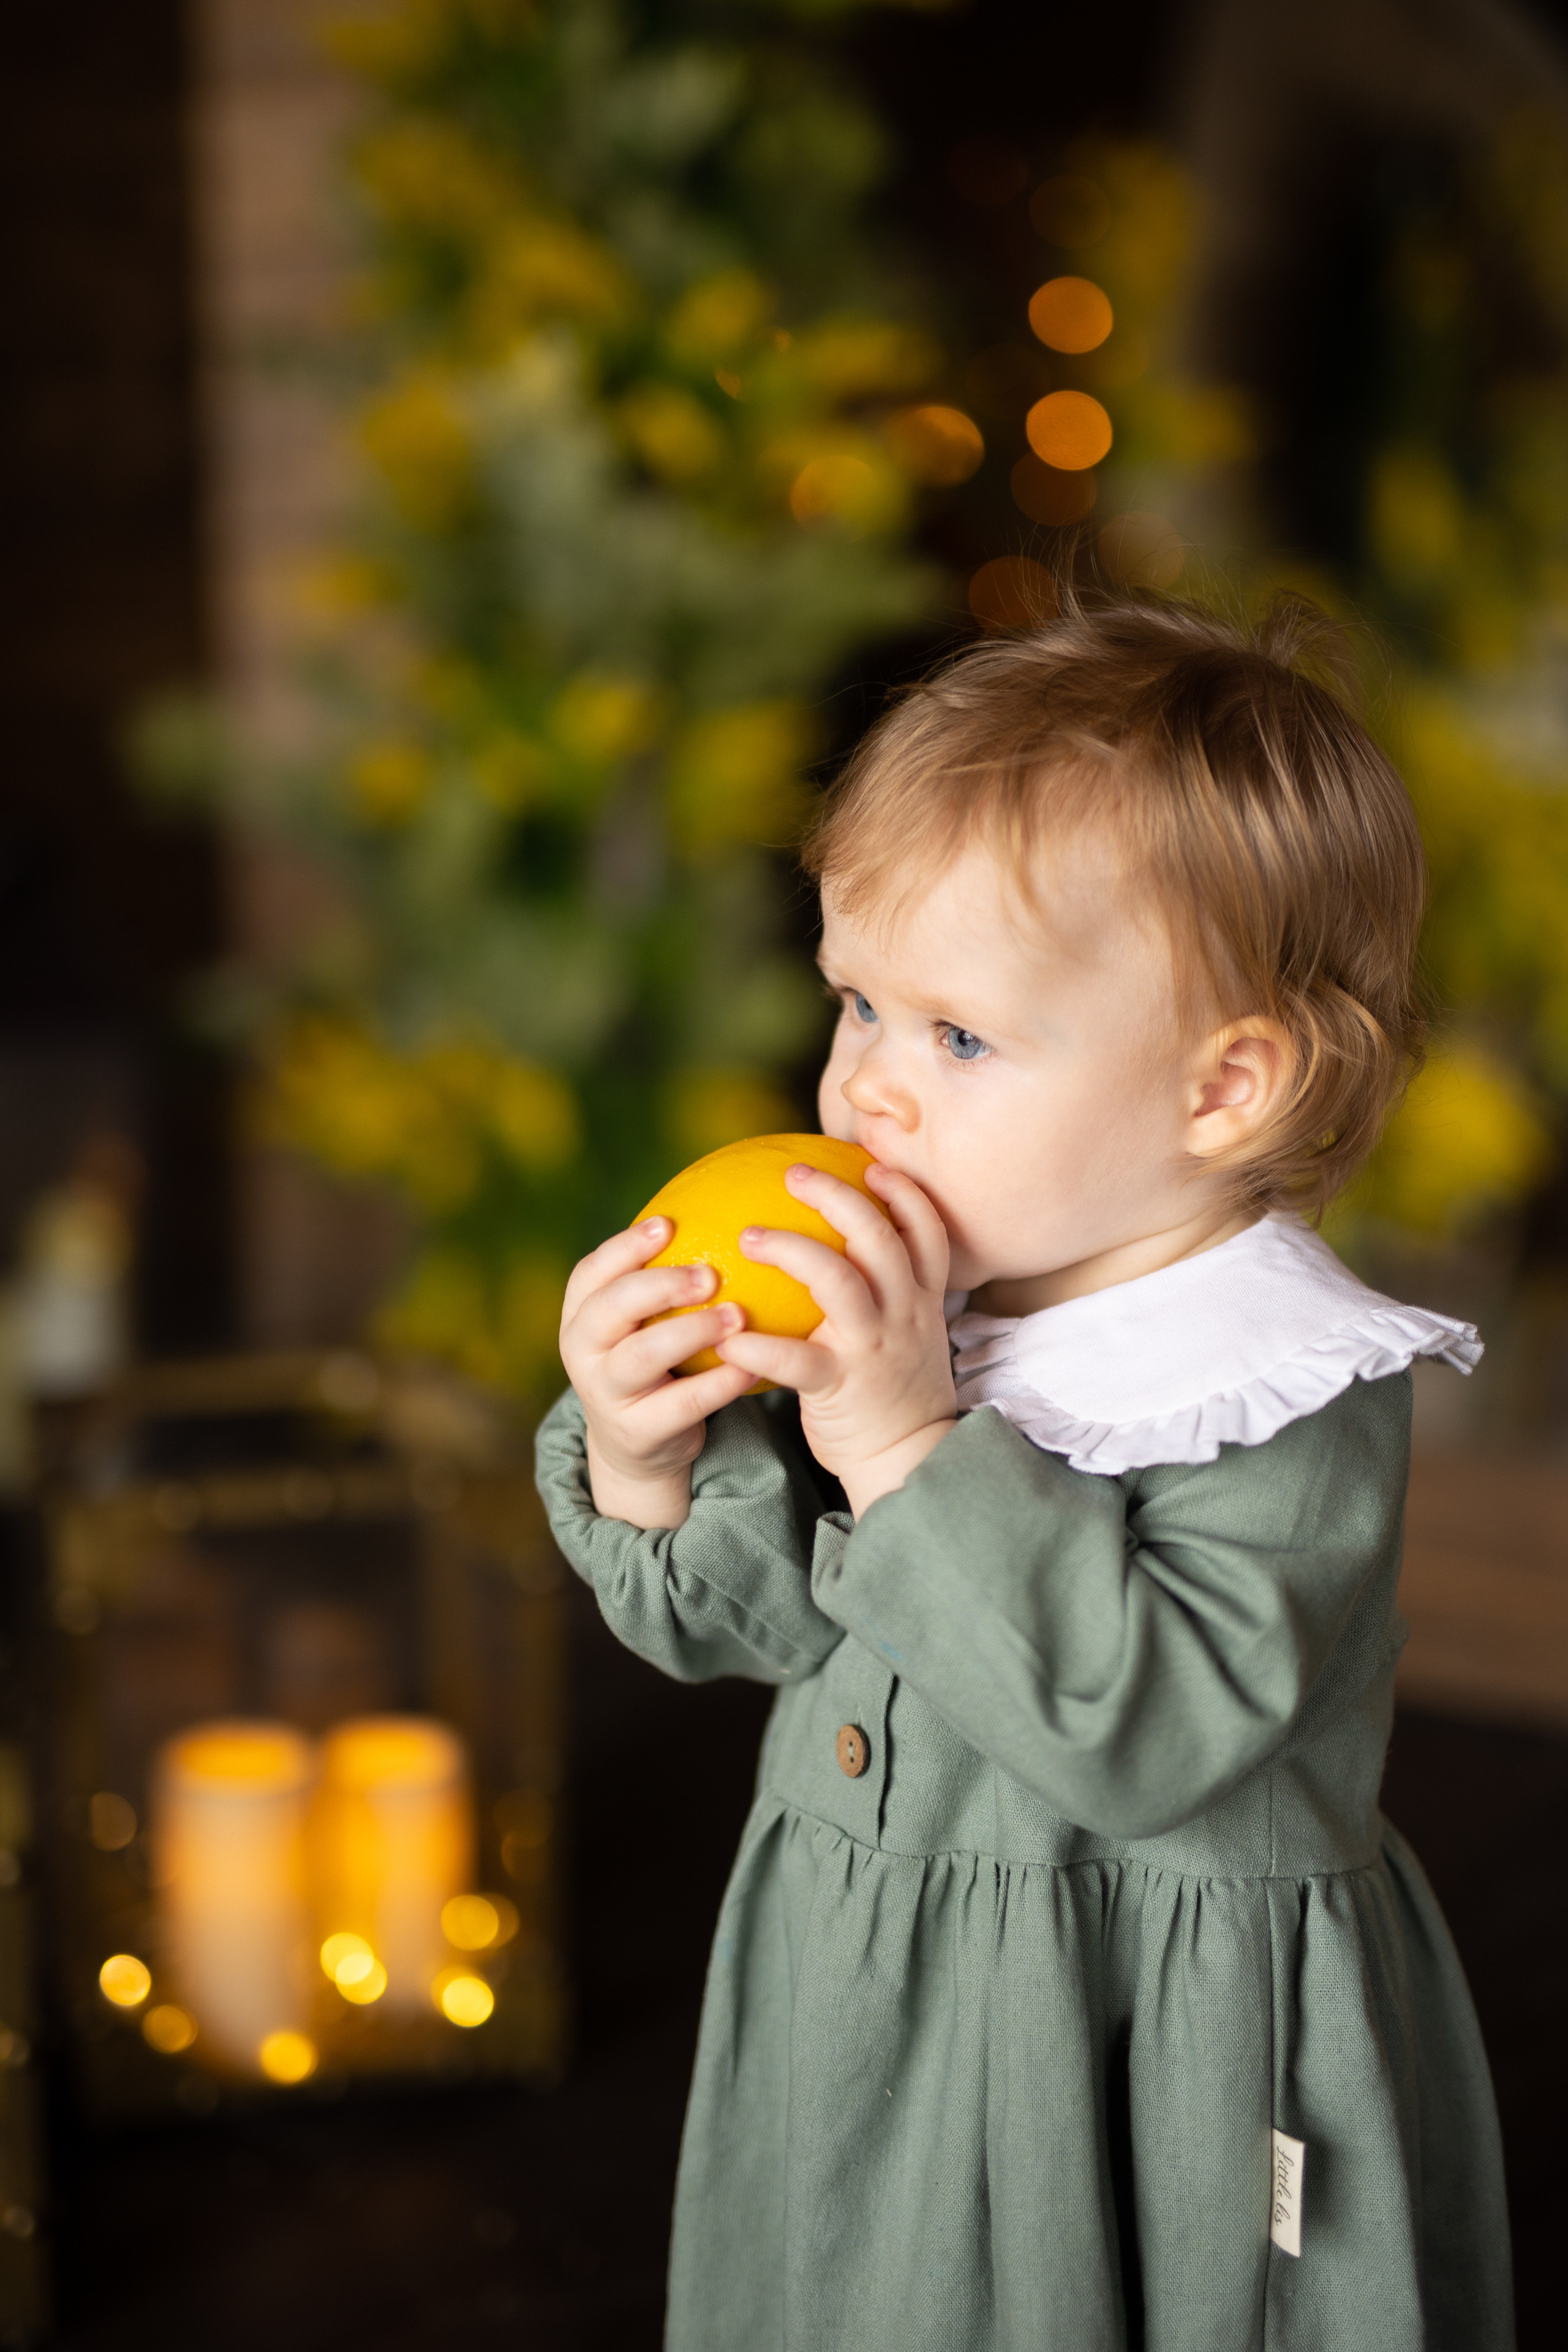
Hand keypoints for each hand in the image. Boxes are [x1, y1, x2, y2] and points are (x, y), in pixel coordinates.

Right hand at [559, 1217, 757, 1529]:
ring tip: (738, 1316)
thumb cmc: (653, 1358)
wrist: (637, 1442)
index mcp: (580, 1313)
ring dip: (692, 1331)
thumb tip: (725, 1205)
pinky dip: (719, 1383)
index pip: (592, 1271)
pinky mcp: (637, 1432)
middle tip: (711, 1273)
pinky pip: (681, 1404)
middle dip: (659, 1285)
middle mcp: (582, 1350)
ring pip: (641, 1356)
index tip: (668, 1224)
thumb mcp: (642, 1319)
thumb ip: (662, 1274)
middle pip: (611, 1307)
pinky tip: (752, 1365)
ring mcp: (605, 1393)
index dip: (626, 1246)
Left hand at [714, 1161, 956, 1517]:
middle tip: (793, 1174)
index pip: (926, 1230)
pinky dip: (758, 1346)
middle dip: (837, 1196)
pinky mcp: (841, 1386)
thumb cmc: (890, 1389)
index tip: (873, 1165)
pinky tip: (726, 1336)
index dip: (903, 1192)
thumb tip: (842, 1245)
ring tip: (749, 1236)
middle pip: (880, 1237)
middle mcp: (905, 1314)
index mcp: (923, 1298)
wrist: (905, 1458)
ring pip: (839, 1281)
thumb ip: (885, 1292)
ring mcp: (875, 1348)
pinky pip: (795, 1359)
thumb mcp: (905, 1332)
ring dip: (791, 1250)